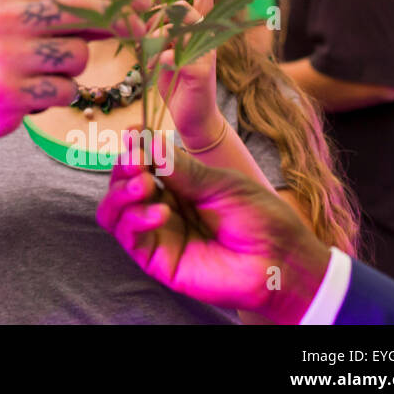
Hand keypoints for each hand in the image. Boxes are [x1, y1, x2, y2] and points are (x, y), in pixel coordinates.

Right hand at [0, 0, 152, 140]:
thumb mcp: (16, 19)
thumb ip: (63, 13)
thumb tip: (123, 7)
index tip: (146, 0)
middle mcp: (7, 17)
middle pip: (83, 12)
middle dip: (120, 21)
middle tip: (143, 29)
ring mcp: (8, 55)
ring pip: (77, 57)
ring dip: (73, 69)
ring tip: (43, 73)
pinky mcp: (11, 91)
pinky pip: (65, 91)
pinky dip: (58, 95)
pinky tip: (32, 94)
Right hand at [96, 131, 329, 323]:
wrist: (280, 261)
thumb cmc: (260, 219)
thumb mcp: (220, 183)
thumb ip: (181, 167)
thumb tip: (147, 139)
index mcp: (179, 185)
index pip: (142, 163)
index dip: (132, 148)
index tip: (132, 132)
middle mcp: (162, 206)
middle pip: (121, 183)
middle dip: (124, 167)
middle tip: (137, 160)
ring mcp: (157, 233)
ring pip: (113, 210)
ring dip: (121, 193)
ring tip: (144, 184)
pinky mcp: (156, 259)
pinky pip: (128, 236)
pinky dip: (135, 219)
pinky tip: (160, 213)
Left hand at [143, 0, 221, 142]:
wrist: (193, 118)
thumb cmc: (174, 82)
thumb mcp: (162, 52)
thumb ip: (156, 33)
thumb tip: (139, 17)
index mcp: (196, 32)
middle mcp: (204, 38)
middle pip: (181, 9)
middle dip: (157, 20)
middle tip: (144, 37)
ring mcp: (205, 53)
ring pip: (176, 29)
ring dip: (154, 42)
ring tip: (148, 61)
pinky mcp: (200, 72)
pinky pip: (173, 55)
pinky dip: (158, 60)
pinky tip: (152, 69)